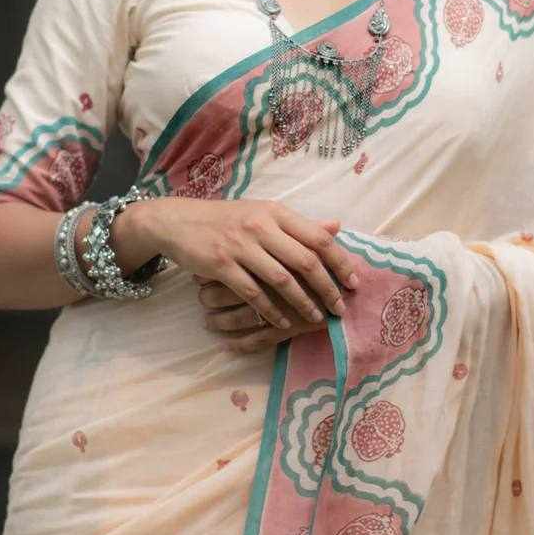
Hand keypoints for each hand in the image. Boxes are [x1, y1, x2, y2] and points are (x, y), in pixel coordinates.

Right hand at [150, 199, 356, 329]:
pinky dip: (270, 311)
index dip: (340, 262)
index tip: (354, 282)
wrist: (180, 221)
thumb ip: (299, 224)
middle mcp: (261, 226)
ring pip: (282, 279)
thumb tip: (337, 227)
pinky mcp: (221, 265)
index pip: (318, 237)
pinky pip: (253, 293)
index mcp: (276, 212)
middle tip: (340, 307)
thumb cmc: (228, 219)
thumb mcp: (264, 214)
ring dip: (303, 303)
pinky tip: (281, 323)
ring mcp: (241, 245)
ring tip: (316, 318)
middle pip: (306, 260)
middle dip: (327, 287)